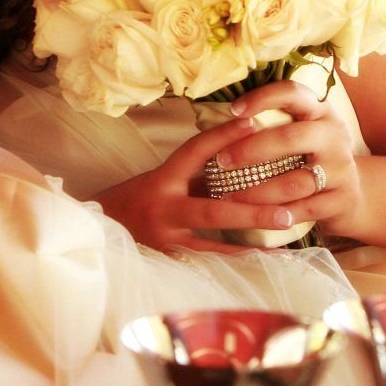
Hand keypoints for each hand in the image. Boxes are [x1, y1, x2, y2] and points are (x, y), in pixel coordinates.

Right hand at [92, 114, 310, 253]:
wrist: (95, 233)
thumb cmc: (130, 202)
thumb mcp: (155, 179)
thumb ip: (190, 174)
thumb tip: (233, 156)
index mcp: (161, 179)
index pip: (195, 152)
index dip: (224, 137)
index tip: (255, 123)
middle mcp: (164, 209)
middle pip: (214, 208)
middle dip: (254, 207)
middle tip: (290, 205)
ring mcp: (166, 238)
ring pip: (214, 241)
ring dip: (252, 239)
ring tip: (284, 234)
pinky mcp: (168, 260)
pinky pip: (208, 262)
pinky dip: (237, 261)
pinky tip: (266, 261)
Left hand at [214, 80, 363, 235]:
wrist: (351, 195)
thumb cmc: (310, 159)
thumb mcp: (300, 134)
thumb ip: (273, 124)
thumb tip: (220, 121)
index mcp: (320, 111)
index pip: (293, 93)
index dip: (262, 98)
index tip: (233, 111)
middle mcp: (334, 134)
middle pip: (289, 137)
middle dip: (250, 150)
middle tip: (221, 161)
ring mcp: (342, 167)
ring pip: (294, 180)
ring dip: (257, 191)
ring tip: (228, 197)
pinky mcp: (343, 198)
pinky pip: (305, 208)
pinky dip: (277, 214)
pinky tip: (256, 218)